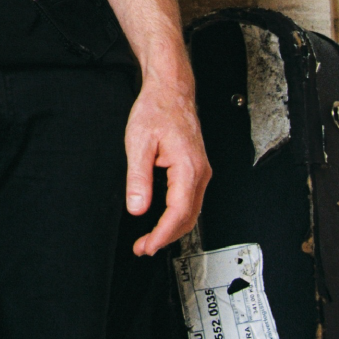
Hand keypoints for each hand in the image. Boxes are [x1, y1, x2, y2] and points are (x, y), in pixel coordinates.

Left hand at [124, 74, 210, 255]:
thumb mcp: (138, 143)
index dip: (162, 235)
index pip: (178, 213)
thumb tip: (137, 208)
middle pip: (188, 218)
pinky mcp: (196, 169)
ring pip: (191, 211)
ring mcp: (201, 171)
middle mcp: (200, 172)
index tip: (147, 246)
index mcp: (188, 168)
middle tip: (143, 248)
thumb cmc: (157, 110)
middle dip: (166, 237)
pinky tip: (161, 220)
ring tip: (149, 239)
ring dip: (171, 229)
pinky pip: (189, 200)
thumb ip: (138, 178)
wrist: (171, 91)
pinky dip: (176, 215)